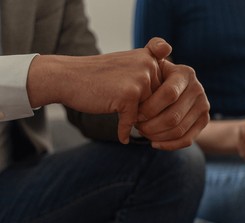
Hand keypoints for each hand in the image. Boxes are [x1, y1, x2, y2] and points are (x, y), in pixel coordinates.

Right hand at [27, 38, 207, 146]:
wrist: (67, 77)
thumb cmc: (98, 77)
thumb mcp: (128, 68)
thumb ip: (150, 79)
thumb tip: (173, 109)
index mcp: (151, 59)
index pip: (165, 92)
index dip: (154, 105)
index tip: (141, 105)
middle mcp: (149, 66)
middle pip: (159, 104)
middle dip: (145, 114)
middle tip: (125, 113)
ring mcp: (141, 80)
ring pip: (149, 114)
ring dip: (136, 121)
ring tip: (119, 115)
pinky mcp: (130, 95)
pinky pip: (133, 122)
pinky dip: (125, 132)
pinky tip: (123, 136)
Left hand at [134, 58, 209, 150]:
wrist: (168, 91)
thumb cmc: (154, 77)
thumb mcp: (152, 61)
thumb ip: (154, 49)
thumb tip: (164, 47)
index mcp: (186, 73)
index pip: (168, 95)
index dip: (149, 108)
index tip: (134, 114)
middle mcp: (199, 89)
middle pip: (173, 116)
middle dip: (151, 125)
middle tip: (137, 127)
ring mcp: (204, 106)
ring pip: (179, 130)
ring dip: (157, 136)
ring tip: (143, 133)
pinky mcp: (205, 121)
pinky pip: (187, 139)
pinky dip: (169, 145)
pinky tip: (154, 143)